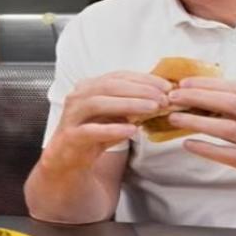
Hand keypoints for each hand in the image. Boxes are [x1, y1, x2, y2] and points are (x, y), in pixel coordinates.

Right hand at [41, 72, 171, 171]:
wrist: (68, 159)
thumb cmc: (95, 134)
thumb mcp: (115, 116)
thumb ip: (132, 105)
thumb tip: (163, 98)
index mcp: (90, 86)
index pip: (119, 76)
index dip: (144, 79)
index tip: (167, 86)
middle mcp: (78, 96)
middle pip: (110, 85)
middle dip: (140, 90)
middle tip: (163, 97)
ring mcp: (72, 115)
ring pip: (99, 103)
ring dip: (129, 104)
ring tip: (152, 108)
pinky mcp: (71, 135)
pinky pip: (91, 130)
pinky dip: (112, 129)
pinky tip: (132, 131)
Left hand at [165, 78, 235, 199]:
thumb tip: (212, 96)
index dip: (209, 84)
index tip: (186, 82)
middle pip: (231, 103)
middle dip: (199, 97)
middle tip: (174, 96)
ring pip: (229, 128)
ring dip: (197, 121)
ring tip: (174, 117)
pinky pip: (231, 155)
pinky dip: (207, 148)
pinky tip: (189, 143)